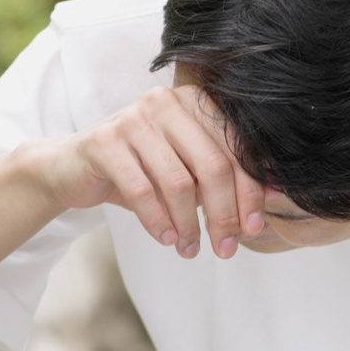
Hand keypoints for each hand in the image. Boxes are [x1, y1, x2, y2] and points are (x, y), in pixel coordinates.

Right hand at [18, 84, 265, 258]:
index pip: (234, 151)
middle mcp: (166, 102)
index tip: (253, 229)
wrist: (73, 168)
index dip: (249, 193)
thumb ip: (226, 178)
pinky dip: (158, 221)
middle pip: (212, 166)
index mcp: (194, 102)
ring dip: (188, 225)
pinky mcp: (105, 142)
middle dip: (223, 214)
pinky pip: (142, 190)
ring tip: (189, 248)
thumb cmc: (140, 170)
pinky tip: (165, 238)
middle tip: (225, 248)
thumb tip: (276, 194)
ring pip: (178, 182)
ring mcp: (133, 119)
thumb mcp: (186, 172)